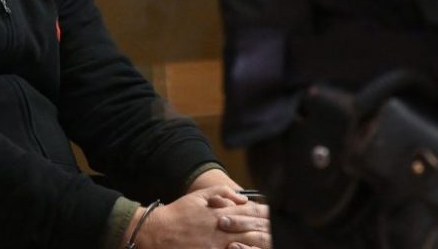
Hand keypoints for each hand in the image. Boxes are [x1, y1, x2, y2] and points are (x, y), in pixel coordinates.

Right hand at [127, 186, 270, 248]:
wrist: (157, 231)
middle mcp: (221, 231)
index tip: (277, 221)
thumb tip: (242, 198)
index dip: (266, 220)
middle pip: (253, 235)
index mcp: (221, 214)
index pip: (250, 216)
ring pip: (245, 247)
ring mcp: (216, 247)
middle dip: (268, 236)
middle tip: (281, 237)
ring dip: (259, 246)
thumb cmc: (178, 213)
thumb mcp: (199, 196)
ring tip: (271, 244)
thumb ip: (222, 193)